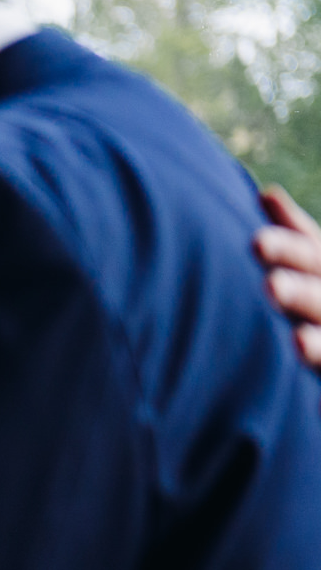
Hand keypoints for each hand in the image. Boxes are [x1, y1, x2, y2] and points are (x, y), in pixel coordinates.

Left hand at [257, 186, 320, 367]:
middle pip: (318, 294)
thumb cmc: (317, 297)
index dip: (286, 247)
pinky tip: (308, 374)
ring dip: (316, 342)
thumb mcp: (313, 265)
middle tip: (271, 288)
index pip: (309, 253)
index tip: (256, 243)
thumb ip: (294, 235)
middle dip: (297, 292)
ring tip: (297, 342)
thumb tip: (266, 194)